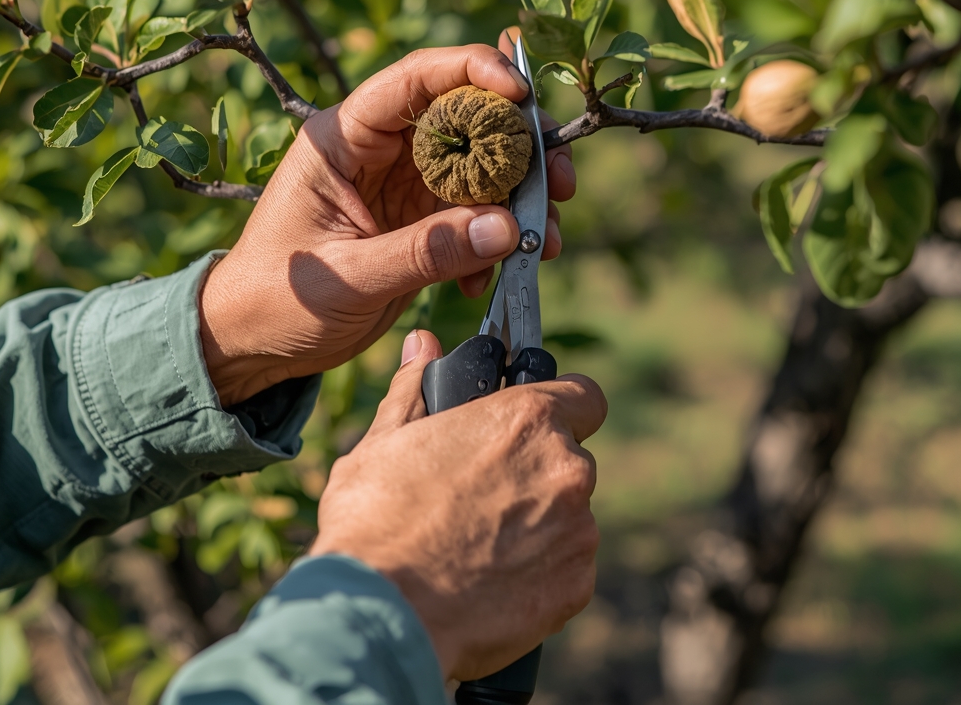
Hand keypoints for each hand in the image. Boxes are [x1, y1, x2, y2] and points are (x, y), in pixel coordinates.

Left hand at [200, 44, 574, 404]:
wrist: (252, 343)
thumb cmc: (275, 299)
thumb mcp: (347, 277)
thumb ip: (425, 253)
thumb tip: (509, 229)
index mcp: (344, 138)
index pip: (414, 80)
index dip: (472, 72)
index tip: (522, 93)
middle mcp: (380, 151)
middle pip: (465, 119)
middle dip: (521, 146)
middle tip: (561, 182)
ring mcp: (403, 186)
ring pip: (481, 169)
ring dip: (521, 200)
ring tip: (547, 240)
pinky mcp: (419, 223)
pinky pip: (475, 217)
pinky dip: (496, 241)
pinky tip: (490, 276)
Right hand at [309, 329, 606, 680]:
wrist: (380, 614)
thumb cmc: (375, 519)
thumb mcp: (386, 440)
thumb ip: (416, 388)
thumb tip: (423, 344)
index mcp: (526, 419)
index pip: (585, 396)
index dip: (562, 406)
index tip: (533, 425)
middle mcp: (565, 468)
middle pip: (569, 459)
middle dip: (535, 471)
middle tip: (482, 493)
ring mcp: (577, 531)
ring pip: (568, 515)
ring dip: (537, 522)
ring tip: (477, 543)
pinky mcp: (575, 586)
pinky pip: (567, 567)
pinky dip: (539, 571)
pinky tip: (489, 579)